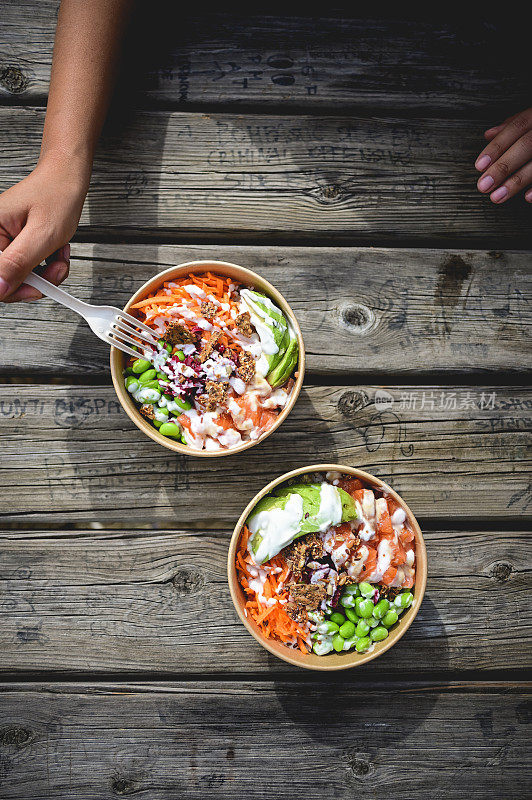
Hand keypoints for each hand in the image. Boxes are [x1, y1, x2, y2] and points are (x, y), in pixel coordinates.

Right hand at [0, 156, 87, 301]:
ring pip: (21, 277)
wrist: (66, 179)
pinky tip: (55, 251)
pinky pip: (28, 268)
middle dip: (37, 279)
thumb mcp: (41, 235)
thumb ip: (18, 263)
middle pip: (7, 280)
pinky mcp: (15, 244)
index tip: (37, 288)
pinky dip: (46, 266)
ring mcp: (4, 240)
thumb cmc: (56, 196)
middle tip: (56, 268)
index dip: (14, 289)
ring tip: (58, 254)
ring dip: (46, 272)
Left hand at [475, 108, 531, 203]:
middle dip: (503, 166)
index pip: (518, 126)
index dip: (498, 145)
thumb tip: (489, 134)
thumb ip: (516, 125)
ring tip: (498, 197)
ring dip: (518, 180)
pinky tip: (528, 198)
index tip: (479, 165)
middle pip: (528, 144)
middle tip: (483, 186)